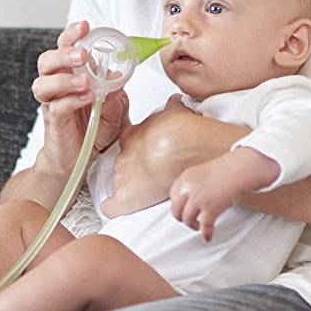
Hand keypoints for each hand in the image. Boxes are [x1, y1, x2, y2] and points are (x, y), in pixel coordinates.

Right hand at [30, 21, 127, 176]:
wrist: (80, 159)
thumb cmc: (93, 129)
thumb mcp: (114, 109)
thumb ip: (115, 93)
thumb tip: (116, 75)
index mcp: (69, 74)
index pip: (64, 47)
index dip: (71, 34)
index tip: (84, 26)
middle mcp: (56, 85)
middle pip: (47, 61)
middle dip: (64, 54)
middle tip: (82, 55)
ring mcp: (51, 103)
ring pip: (43, 83)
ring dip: (63, 79)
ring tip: (84, 82)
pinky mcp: (53, 122)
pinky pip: (55, 107)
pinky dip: (70, 100)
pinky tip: (86, 99)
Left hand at [102, 95, 219, 217]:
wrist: (198, 152)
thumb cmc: (189, 134)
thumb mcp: (176, 112)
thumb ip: (169, 109)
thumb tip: (172, 103)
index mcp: (132, 137)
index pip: (126, 144)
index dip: (139, 150)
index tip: (149, 154)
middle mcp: (125, 156)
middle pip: (123, 164)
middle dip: (136, 168)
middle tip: (156, 171)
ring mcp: (124, 177)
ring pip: (120, 183)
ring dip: (132, 186)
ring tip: (153, 188)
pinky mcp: (128, 198)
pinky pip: (111, 206)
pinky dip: (115, 207)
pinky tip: (125, 206)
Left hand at [168, 148, 277, 240]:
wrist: (238, 169)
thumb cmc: (224, 171)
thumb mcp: (199, 174)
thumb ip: (191, 186)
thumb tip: (187, 201)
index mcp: (185, 179)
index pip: (173, 196)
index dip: (178, 205)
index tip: (182, 210)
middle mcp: (188, 189)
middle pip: (176, 210)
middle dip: (182, 218)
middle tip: (189, 220)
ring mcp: (198, 199)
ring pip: (187, 219)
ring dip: (192, 225)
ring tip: (198, 226)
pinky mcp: (210, 208)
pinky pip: (204, 226)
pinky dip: (206, 234)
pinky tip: (207, 237)